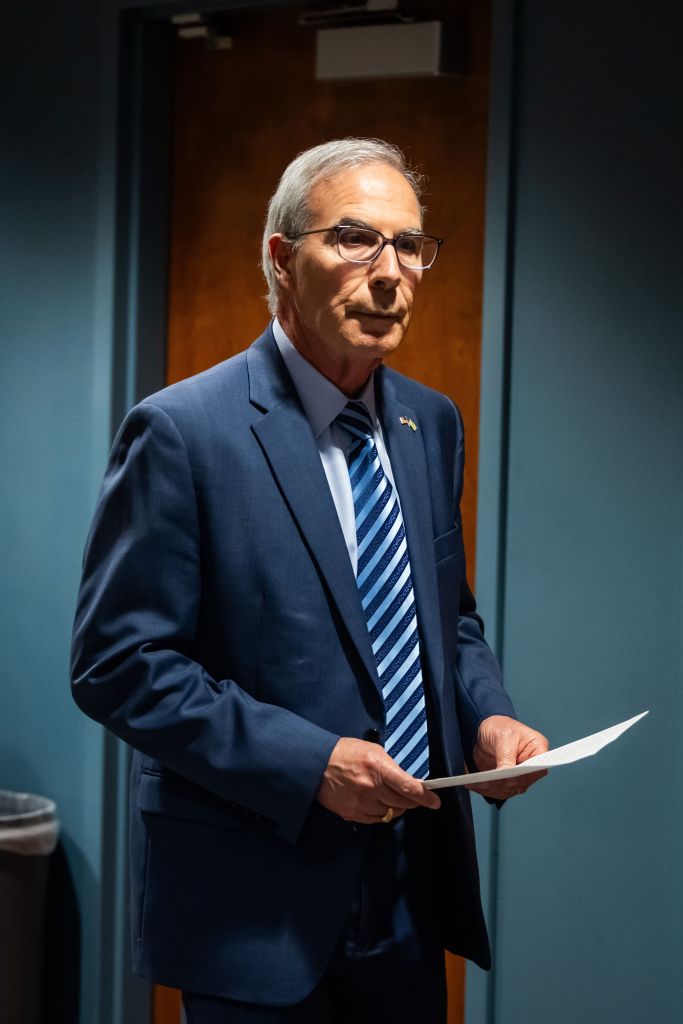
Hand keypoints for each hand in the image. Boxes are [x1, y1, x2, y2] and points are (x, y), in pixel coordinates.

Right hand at [316, 737, 440, 823]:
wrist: (317, 765)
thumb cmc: (347, 753)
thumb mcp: (374, 751)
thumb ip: (392, 768)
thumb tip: (409, 783)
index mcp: (378, 768)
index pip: (409, 788)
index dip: (425, 797)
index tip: (435, 802)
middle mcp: (371, 787)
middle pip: (403, 804)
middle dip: (411, 801)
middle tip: (411, 796)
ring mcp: (362, 803)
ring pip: (391, 813)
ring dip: (395, 807)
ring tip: (387, 795)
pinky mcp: (353, 814)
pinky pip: (376, 819)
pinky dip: (380, 813)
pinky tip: (375, 801)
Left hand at [467, 715, 548, 800]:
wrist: (485, 730)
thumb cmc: (499, 727)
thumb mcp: (503, 736)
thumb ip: (506, 757)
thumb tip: (506, 775)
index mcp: (537, 749)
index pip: (539, 767)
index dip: (525, 775)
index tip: (509, 777)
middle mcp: (531, 765)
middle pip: (524, 782)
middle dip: (505, 783)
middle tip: (489, 781)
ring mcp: (519, 774)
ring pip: (511, 789)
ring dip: (494, 789)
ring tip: (478, 784)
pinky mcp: (507, 781)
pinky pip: (501, 791)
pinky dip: (489, 790)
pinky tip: (477, 785)